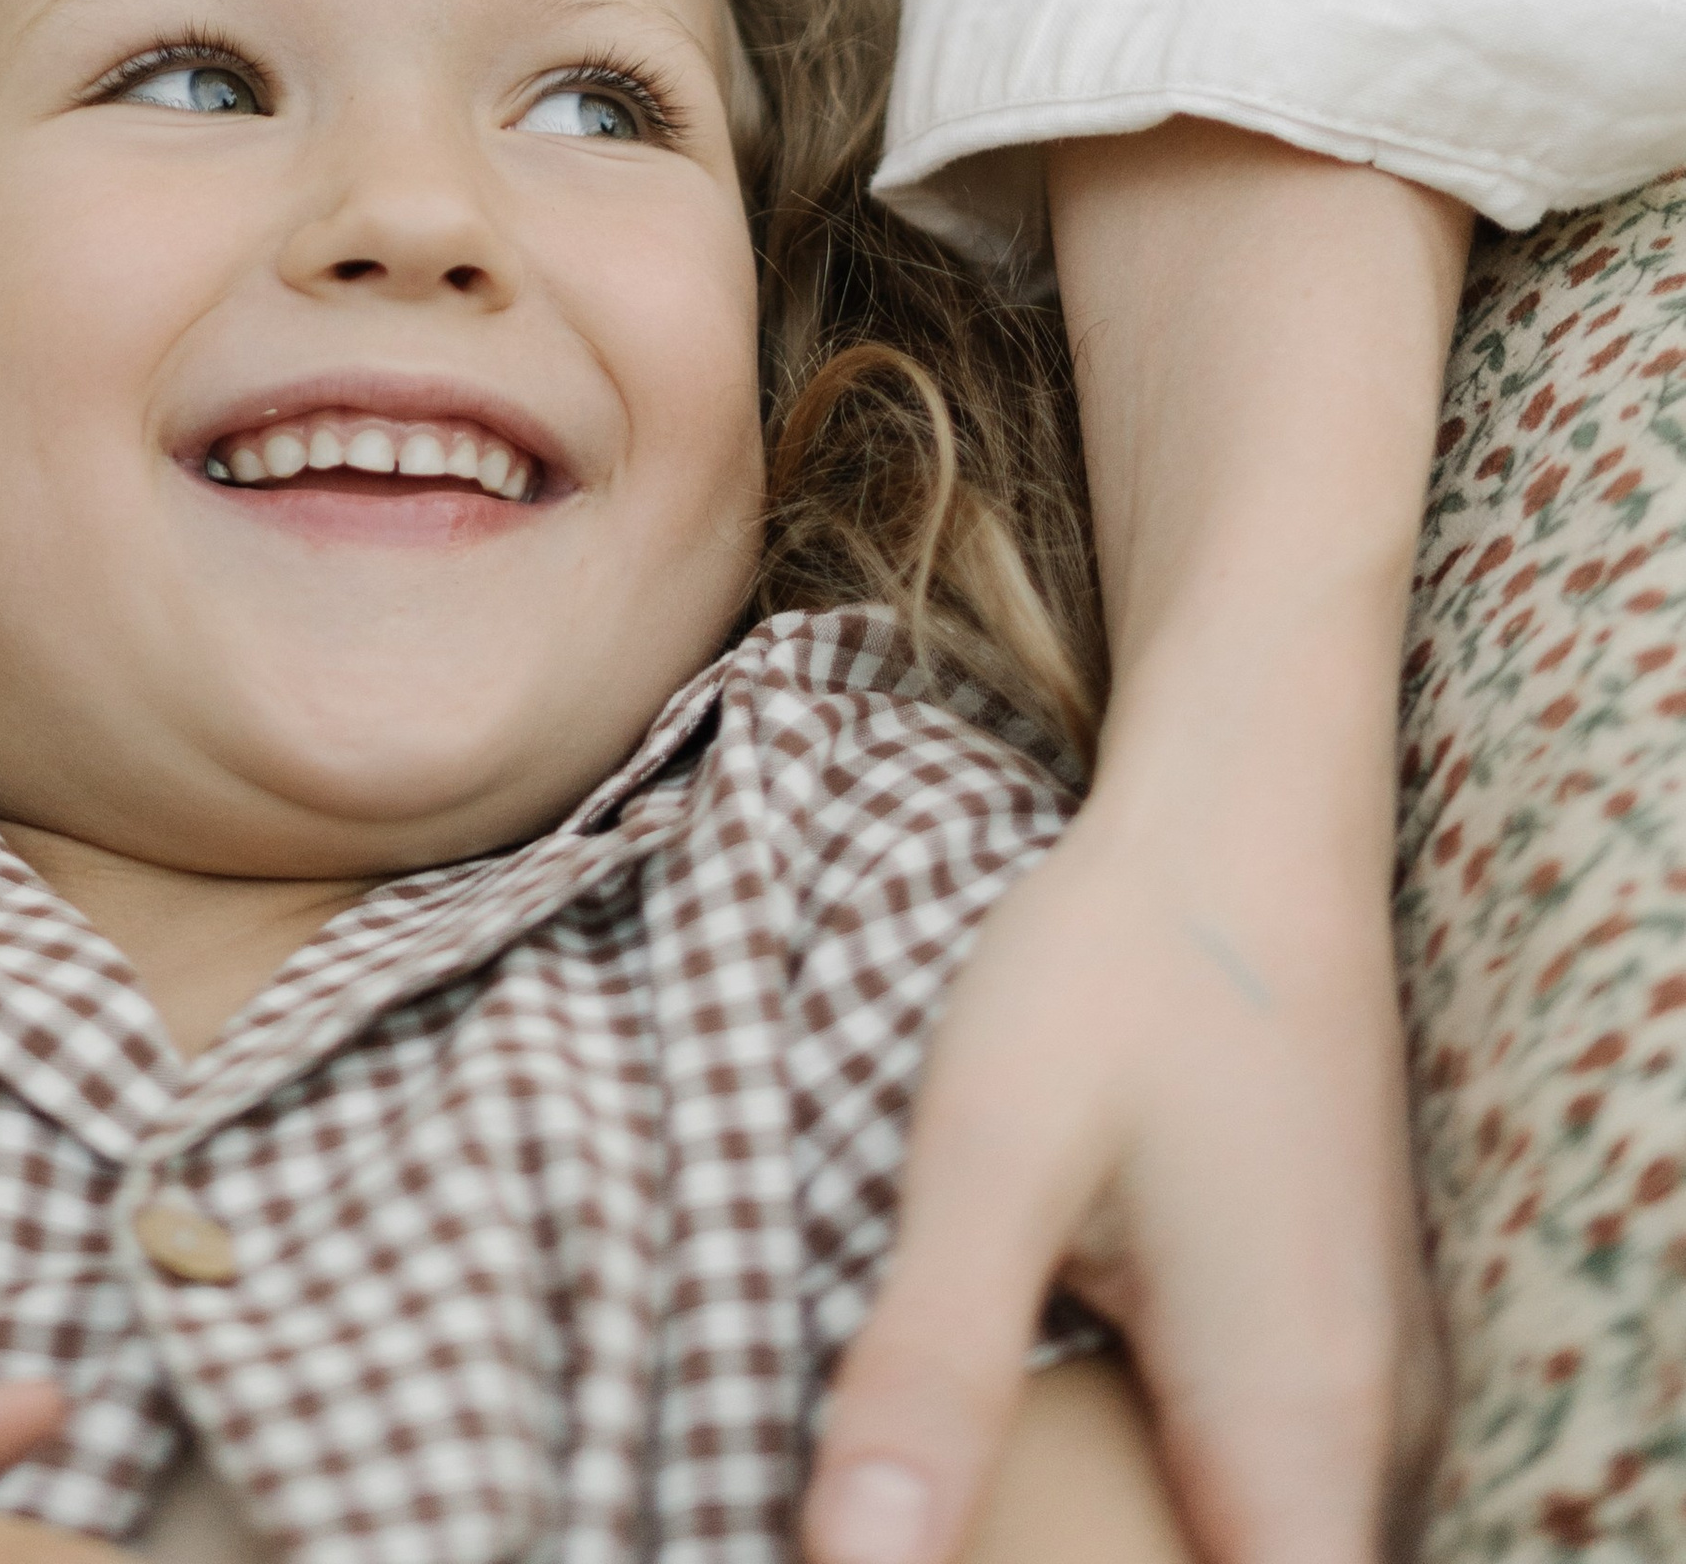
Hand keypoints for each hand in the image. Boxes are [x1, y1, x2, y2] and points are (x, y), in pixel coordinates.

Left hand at [808, 122, 1466, 1563]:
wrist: (1243, 806)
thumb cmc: (1121, 964)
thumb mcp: (988, 1156)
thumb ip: (931, 1371)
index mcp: (1294, 1433)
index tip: (998, 1559)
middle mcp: (1361, 1432)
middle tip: (957, 1499)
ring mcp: (1363, 1378)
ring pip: (1272, 1537)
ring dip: (1150, 1534)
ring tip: (987, 1463)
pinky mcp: (1331, 1323)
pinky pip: (1278, 1475)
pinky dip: (1186, 1485)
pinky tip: (1067, 1418)